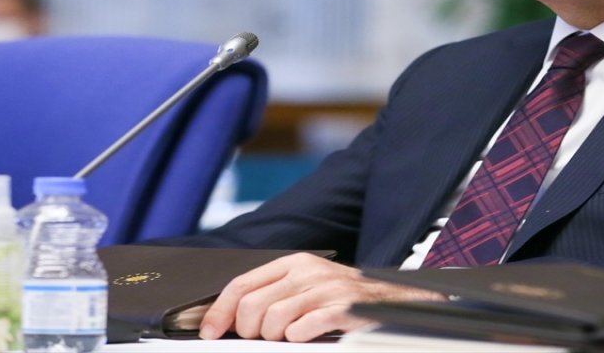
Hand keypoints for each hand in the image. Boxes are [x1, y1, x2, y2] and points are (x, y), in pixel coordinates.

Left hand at [198, 253, 445, 341]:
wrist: (393, 301)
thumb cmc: (344, 299)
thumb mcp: (307, 286)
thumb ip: (273, 293)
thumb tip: (229, 317)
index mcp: (294, 263)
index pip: (241, 284)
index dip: (219, 311)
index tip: (210, 332)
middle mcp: (308, 272)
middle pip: (252, 307)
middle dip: (249, 331)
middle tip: (265, 337)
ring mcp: (326, 290)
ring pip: (273, 321)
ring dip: (275, 338)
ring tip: (289, 338)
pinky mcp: (342, 310)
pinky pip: (302, 330)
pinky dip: (298, 339)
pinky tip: (306, 337)